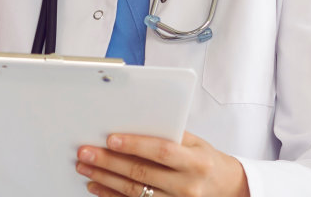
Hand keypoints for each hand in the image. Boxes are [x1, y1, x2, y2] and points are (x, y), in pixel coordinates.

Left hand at [75, 133, 249, 196]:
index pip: (162, 152)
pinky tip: (96, 186)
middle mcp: (187, 186)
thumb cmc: (205, 160)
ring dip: (105, 179)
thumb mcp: (195, 143)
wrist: (225, 187)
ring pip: (134, 192)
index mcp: (197, 162)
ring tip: (85, 167)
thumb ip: (168, 134)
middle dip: (109, 162)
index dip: (135, 145)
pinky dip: (111, 196)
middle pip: (142, 173)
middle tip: (85, 152)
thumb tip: (131, 122)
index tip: (110, 138)